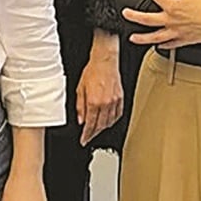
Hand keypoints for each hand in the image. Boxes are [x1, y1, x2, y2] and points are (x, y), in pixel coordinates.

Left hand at [78, 31, 123, 145]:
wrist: (105, 61)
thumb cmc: (92, 71)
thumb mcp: (80, 88)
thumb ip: (80, 106)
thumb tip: (80, 119)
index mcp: (94, 102)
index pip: (90, 124)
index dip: (86, 135)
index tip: (84, 140)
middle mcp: (105, 103)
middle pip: (100, 125)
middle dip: (94, 133)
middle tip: (89, 137)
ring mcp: (115, 101)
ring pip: (109, 122)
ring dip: (103, 128)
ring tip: (97, 130)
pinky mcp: (120, 98)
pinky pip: (118, 114)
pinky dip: (113, 120)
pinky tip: (109, 121)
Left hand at [123, 0, 200, 48]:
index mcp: (173, 7)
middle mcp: (171, 21)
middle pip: (147, 19)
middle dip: (134, 16)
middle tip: (126, 14)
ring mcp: (176, 32)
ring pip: (154, 37)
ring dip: (142, 38)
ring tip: (133, 38)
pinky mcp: (184, 40)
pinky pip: (170, 45)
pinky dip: (163, 46)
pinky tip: (158, 46)